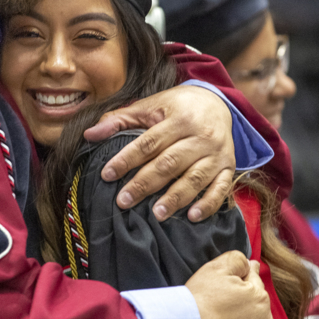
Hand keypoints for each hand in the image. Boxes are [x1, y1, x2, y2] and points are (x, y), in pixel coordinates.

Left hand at [83, 85, 234, 221]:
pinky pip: (221, 188)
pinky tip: (192, 216)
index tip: (107, 174)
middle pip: (170, 162)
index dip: (127, 159)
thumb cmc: (177, 107)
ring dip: (176, 197)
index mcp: (179, 118)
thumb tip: (89, 134)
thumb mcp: (149, 106)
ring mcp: (218, 153)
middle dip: (145, 183)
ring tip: (156, 213)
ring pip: (195, 178)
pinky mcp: (229, 167)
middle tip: (124, 201)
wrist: (216, 102)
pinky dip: (208, 204)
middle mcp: (201, 136)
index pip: (149, 142)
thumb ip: (119, 119)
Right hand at [186, 252, 271, 318]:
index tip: (226, 293)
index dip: (239, 287)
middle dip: (243, 310)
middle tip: (219, 312)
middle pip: (256, 311)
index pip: (254, 286)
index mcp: (259, 296)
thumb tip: (250, 263)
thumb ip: (236, 259)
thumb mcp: (215, 268)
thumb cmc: (199, 301)